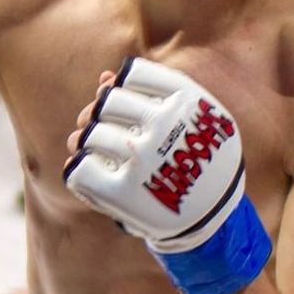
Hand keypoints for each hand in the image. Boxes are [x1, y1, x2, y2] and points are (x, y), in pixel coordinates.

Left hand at [62, 58, 270, 293]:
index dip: (121, 88)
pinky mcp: (123, 192)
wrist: (215, 217)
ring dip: (84, 144)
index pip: (130, 76)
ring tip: (98, 154)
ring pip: (85, 135)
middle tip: (105, 132)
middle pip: (104, 103)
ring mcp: (142, 158)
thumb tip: (103, 79)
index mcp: (185, 100)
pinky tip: (95, 176)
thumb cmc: (197, 159)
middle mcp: (163, 125)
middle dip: (98, 115)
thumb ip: (149, 95)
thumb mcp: (190, 120)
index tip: (127, 106)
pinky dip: (79, 172)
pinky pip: (77, 171)